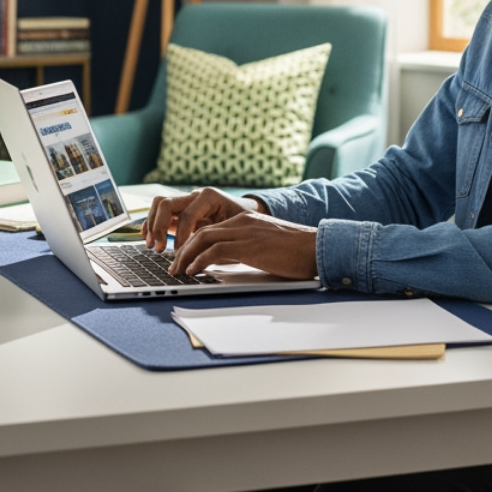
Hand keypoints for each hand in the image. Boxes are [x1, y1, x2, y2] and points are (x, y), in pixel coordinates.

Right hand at [142, 188, 251, 251]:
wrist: (246, 211)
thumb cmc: (242, 221)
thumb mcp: (234, 231)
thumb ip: (216, 242)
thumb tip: (199, 261)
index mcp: (209, 197)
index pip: (187, 215)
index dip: (181, 237)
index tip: (180, 254)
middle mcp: (194, 195)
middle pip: (166, 203)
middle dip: (159, 227)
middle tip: (160, 248)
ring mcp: (185, 201)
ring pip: (159, 204)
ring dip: (152, 225)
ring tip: (151, 245)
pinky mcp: (180, 210)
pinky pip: (159, 211)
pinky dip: (151, 224)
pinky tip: (148, 239)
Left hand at [168, 210, 318, 279]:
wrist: (317, 247)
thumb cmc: (297, 250)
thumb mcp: (267, 244)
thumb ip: (247, 247)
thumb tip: (229, 261)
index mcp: (246, 220)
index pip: (211, 228)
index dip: (192, 243)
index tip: (183, 257)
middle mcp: (242, 222)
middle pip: (202, 232)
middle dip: (183, 250)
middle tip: (174, 266)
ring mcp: (245, 232)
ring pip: (203, 239)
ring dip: (186, 256)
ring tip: (178, 271)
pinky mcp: (248, 246)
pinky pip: (214, 251)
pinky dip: (199, 261)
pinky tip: (193, 271)